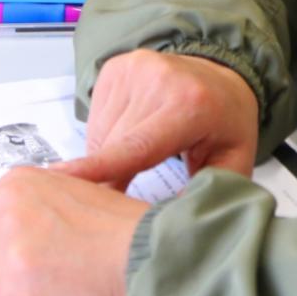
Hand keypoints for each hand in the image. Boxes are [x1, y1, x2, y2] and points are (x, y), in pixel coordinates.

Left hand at [0, 167, 144, 295]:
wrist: (150, 253)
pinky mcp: (15, 270)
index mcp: (15, 182)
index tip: (3, 273)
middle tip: (31, 289)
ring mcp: (6, 233)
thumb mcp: (64, 206)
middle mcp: (4, 200)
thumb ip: (21, 217)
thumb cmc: (120, 237)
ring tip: (48, 294)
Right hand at [56, 51, 260, 191]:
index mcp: (190, 105)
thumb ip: (205, 194)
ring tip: (144, 155)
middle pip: (113, 146)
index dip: (101, 168)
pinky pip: (96, 118)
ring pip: (100, 135)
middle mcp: (157, 79)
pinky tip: (132, 133)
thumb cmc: (225, 124)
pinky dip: (107, 136)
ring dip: (110, 156)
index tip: (63, 183)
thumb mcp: (233, 162)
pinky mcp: (115, 68)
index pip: (137, 147)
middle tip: (131, 192)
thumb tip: (166, 227)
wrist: (220, 76)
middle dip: (115, 177)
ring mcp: (133, 68)